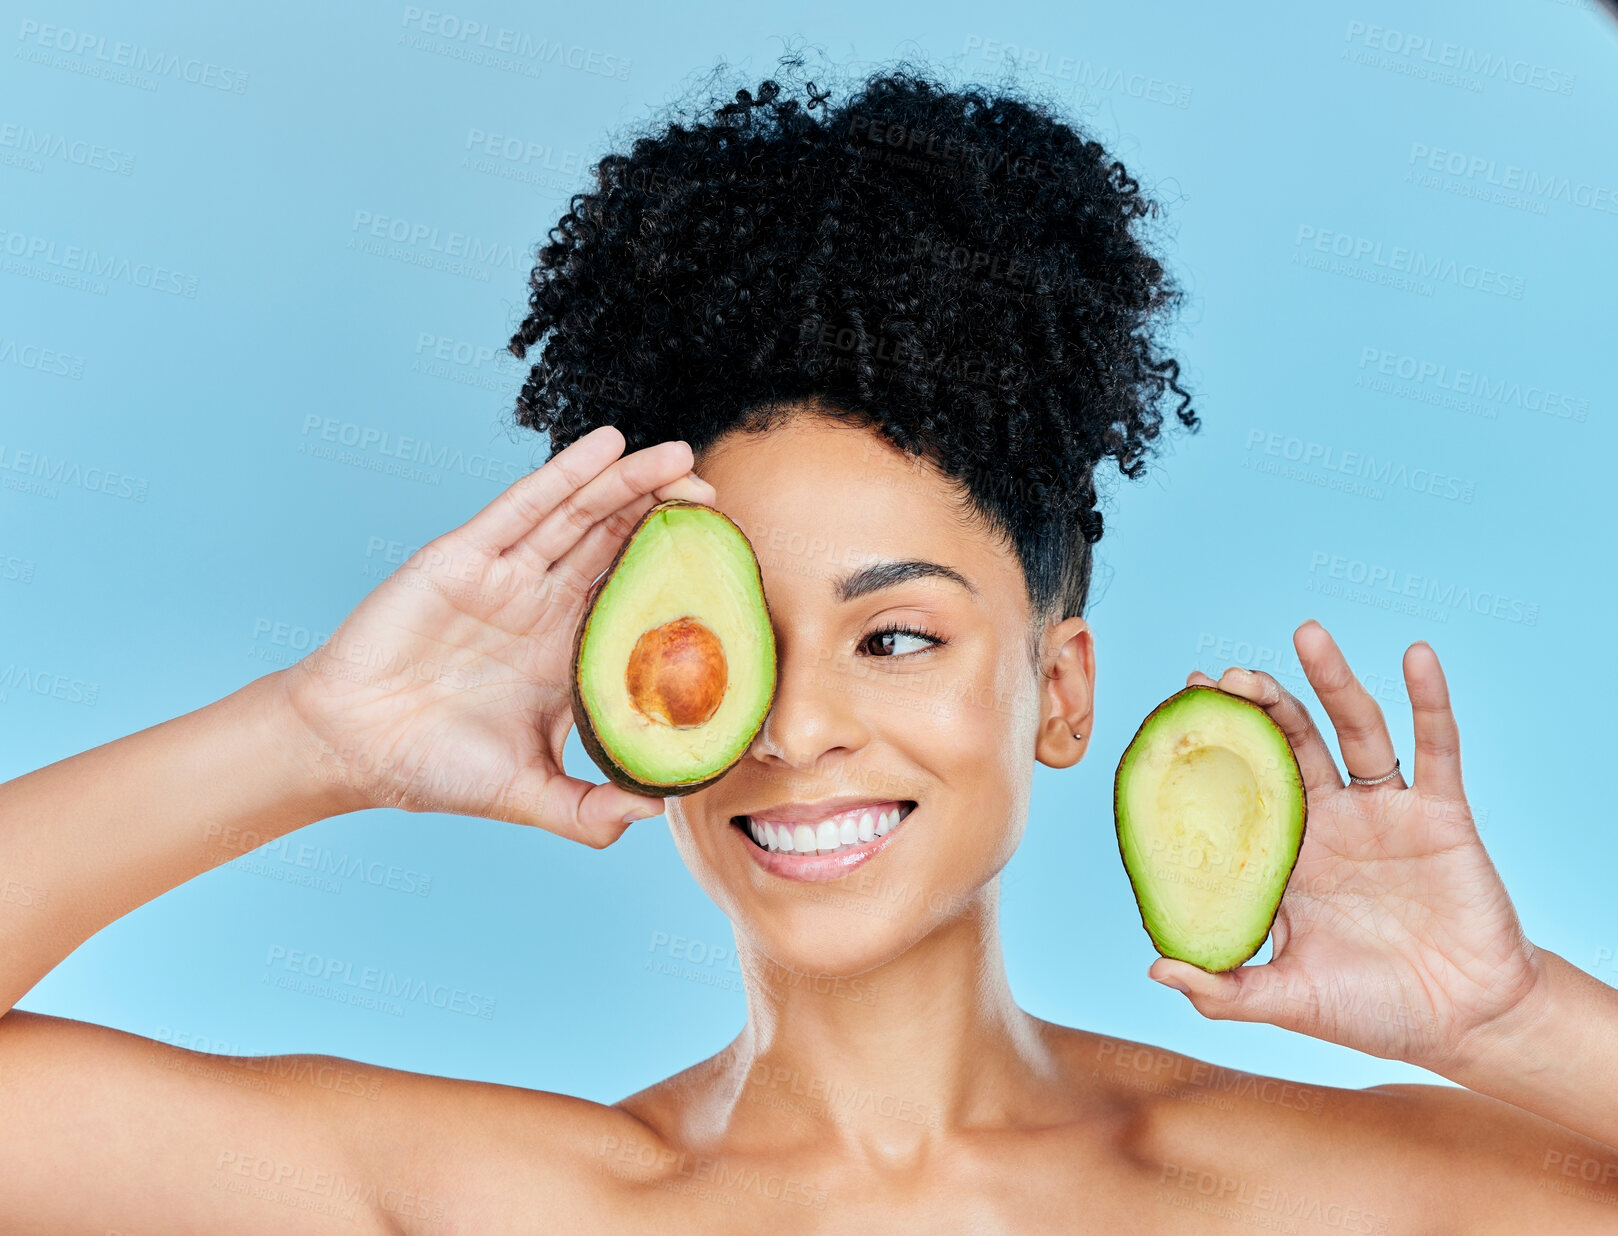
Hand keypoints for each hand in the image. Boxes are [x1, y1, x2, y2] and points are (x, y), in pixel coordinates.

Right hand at [275, 425, 711, 846]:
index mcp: (566, 651)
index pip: (634, 596)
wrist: (352, 749)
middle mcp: (544, 605)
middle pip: (616, 542)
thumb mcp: (529, 796)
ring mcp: (508, 576)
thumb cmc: (435, 769)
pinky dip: (567, 473)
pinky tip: (607, 445)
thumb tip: (654, 810)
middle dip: (665, 514)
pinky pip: (525, 505)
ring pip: (582, 514)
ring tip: (679, 454)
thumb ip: (589, 812)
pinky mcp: (466, 556)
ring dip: (630, 481)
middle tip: (713, 492)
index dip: (678, 573)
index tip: (727, 559)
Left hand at [1147, 619, 1541, 1073]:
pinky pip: (1436, 747)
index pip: (1240, 784)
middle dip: (1258, 704)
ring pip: (1353, 730)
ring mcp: (1384, 813)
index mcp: (1285, 855)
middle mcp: (1329, 821)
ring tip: (1305, 633)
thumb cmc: (1373, 1010)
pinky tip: (1416, 657)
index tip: (1182, 702)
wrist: (1463, 1025)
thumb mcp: (1290, 1000)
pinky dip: (1429, 700)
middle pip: (1288, 743)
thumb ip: (1225, 989)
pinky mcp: (1440, 815)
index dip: (1215, 745)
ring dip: (1331, 680)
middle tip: (1226, 674)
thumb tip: (1156, 967)